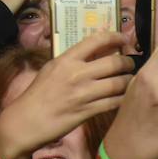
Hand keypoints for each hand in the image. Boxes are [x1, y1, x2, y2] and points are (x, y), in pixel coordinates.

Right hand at [0, 31, 132, 158]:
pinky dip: (123, 99)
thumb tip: (94, 53)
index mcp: (66, 59)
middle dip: (128, 63)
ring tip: (130, 81)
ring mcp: (83, 94)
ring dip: (129, 81)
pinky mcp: (87, 112)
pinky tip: (125, 98)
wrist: (26, 121)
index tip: (125, 38)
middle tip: (131, 64)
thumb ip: (72, 61)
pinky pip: (114, 103)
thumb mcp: (51, 69)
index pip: (96, 40)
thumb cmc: (38, 95)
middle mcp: (77, 74)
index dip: (115, 37)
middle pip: (114, 62)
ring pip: (118, 84)